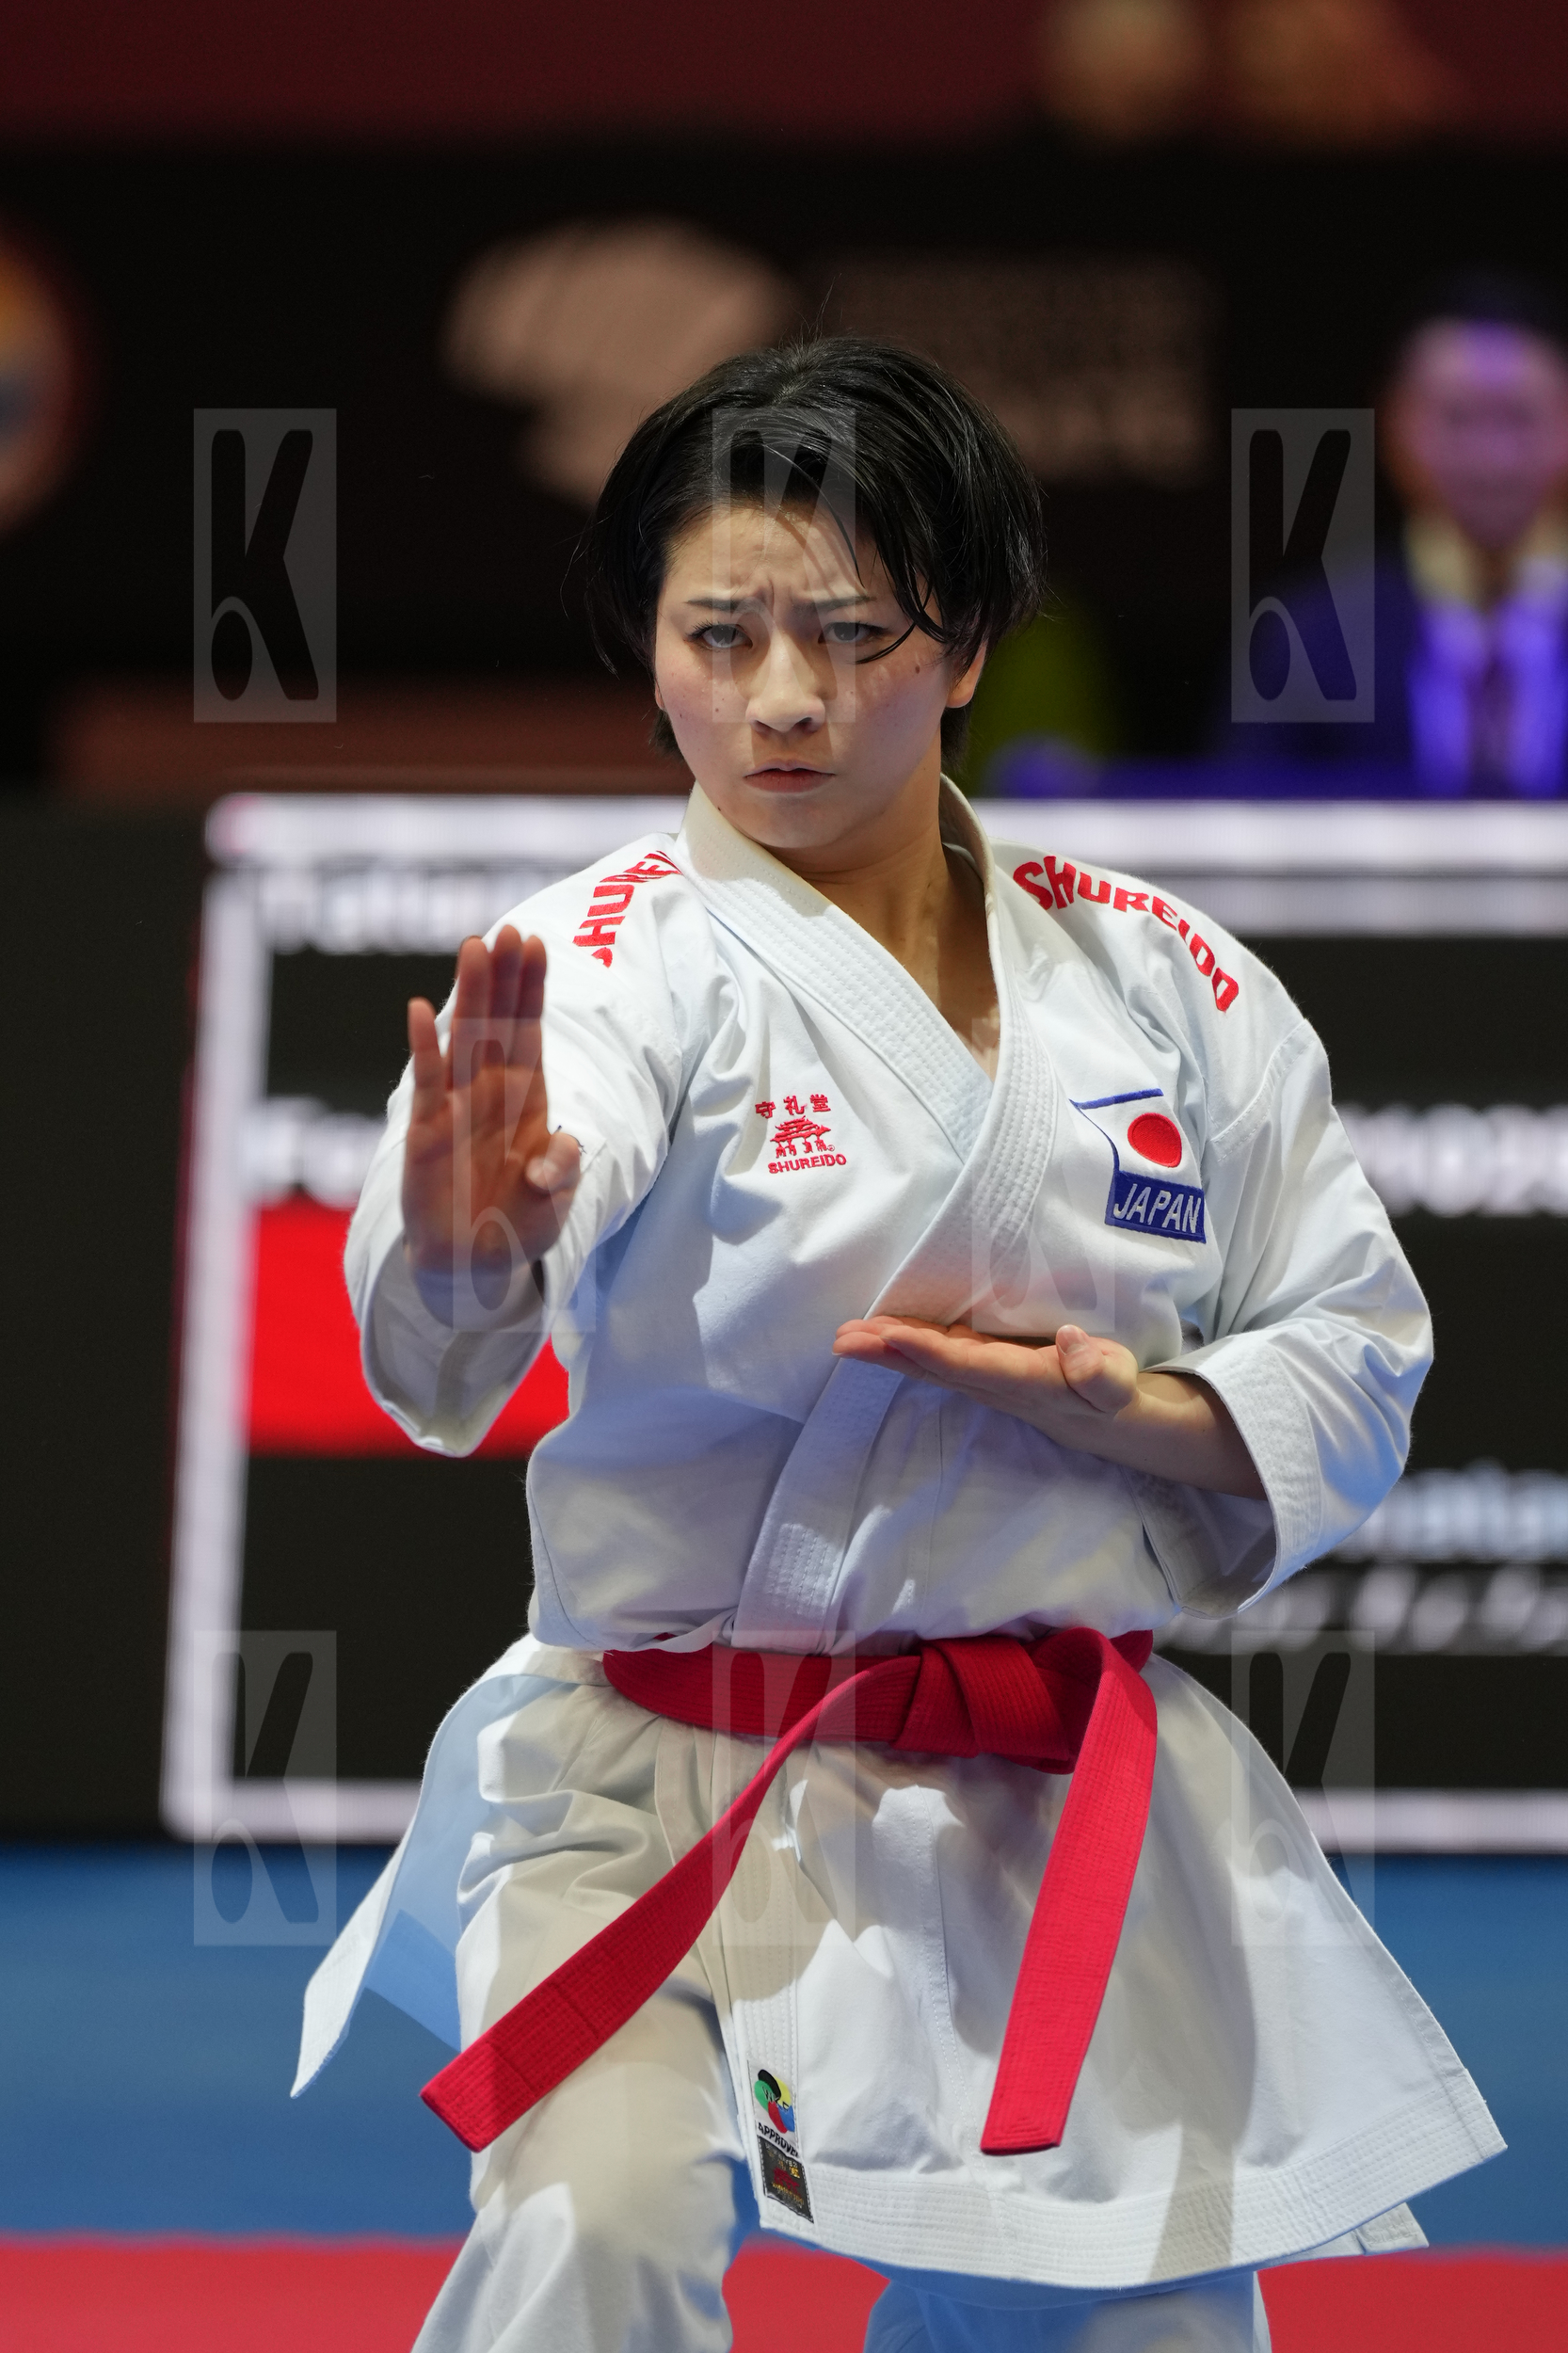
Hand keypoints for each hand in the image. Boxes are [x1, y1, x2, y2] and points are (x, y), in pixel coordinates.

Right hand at [401, 927, 580, 1321]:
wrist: (472, 1265)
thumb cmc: (517, 1224)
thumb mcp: (553, 1203)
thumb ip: (559, 1171)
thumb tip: (562, 1145)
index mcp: (526, 1098)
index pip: (528, 1030)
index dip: (531, 988)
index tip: (535, 943)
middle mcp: (490, 1092)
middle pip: (497, 1022)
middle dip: (504, 977)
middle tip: (509, 929)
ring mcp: (455, 1106)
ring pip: (462, 1039)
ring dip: (468, 995)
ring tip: (473, 947)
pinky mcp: (425, 1131)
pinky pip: (425, 1083)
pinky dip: (424, 1048)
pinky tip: (420, 1009)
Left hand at [831, 1318, 1263, 1499]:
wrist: (1136, 1428)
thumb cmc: (1128, 1399)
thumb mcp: (1127, 1388)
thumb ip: (1103, 1373)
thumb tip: (1069, 1344)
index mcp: (1031, 1385)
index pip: (971, 1366)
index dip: (925, 1351)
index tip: (882, 1336)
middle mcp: (1006, 1388)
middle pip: (942, 1369)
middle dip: (892, 1354)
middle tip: (842, 1338)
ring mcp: (1002, 1384)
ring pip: (942, 1366)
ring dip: (897, 1352)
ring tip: (851, 1337)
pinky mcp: (1003, 1376)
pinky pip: (954, 1361)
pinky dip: (921, 1350)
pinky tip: (892, 1338)